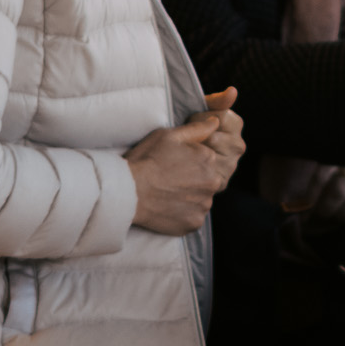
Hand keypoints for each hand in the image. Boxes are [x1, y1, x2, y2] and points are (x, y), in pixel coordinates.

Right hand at [127, 88, 242, 236]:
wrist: (128, 192)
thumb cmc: (146, 160)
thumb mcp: (168, 136)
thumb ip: (196, 129)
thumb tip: (216, 122)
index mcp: (209, 159)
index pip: (206, 159)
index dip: (188, 161)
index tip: (172, 164)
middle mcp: (212, 182)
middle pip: (206, 180)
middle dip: (192, 180)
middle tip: (169, 180)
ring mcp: (204, 205)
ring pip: (201, 199)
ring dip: (189, 198)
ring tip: (166, 194)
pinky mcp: (194, 223)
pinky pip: (193, 217)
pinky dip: (183, 214)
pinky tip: (167, 207)